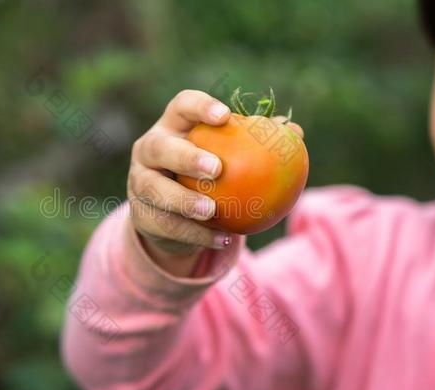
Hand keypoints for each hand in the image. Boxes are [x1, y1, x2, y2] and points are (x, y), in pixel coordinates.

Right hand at [127, 90, 302, 270]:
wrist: (172, 213)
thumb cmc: (208, 175)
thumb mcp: (228, 156)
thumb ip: (257, 143)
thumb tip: (296, 132)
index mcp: (172, 126)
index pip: (181, 106)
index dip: (199, 107)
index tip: (225, 116)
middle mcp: (148, 150)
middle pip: (159, 147)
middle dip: (185, 157)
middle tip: (217, 169)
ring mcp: (138, 182)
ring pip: (154, 190)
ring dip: (183, 201)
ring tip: (211, 210)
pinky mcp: (140, 214)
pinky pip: (166, 226)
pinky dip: (194, 234)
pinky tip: (221, 237)